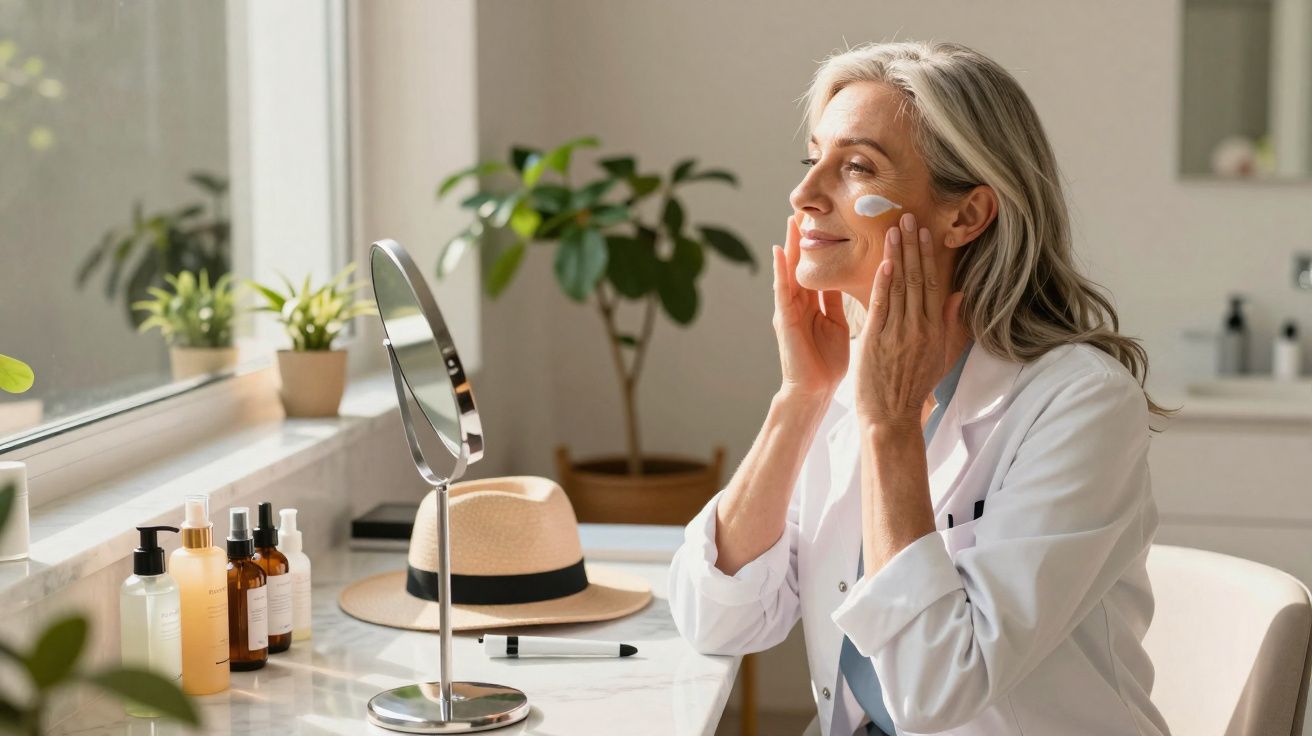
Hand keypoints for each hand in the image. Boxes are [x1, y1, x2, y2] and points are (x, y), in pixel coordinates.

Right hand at [772, 214, 849, 399]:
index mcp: (815, 306)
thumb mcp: (838, 326)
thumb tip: (848, 282)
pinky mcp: (783, 318)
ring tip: (790, 220)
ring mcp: (789, 310)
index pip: (819, 270)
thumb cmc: (828, 364)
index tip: (828, 222)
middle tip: (806, 210)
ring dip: (789, 246)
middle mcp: (800, 304)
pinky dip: (780, 270)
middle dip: (803, 239)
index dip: (823, 248)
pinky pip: (782, 290)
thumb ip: (838, 304)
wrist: (814, 391)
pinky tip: (778, 252)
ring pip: (790, 270)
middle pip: (802, 264)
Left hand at [853, 212, 963, 427]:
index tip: (925, 232)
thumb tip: (959, 294)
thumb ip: (949, 324)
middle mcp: (919, 328)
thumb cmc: (913, 387)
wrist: (891, 416)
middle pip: (918, 279)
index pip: (933, 284)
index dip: (928, 256)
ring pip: (900, 287)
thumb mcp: (940, 357)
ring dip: (898, 256)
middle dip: (912, 247)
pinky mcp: (876, 340)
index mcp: (934, 330)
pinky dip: (884, 283)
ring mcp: (898, 333)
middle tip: (908, 217)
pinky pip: (882, 306)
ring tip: (894, 229)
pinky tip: (885, 261)